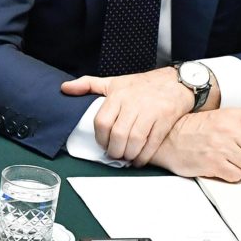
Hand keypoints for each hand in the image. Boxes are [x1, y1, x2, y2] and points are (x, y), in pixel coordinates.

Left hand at [61, 67, 206, 164]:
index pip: (102, 122)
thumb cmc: (142, 85)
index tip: (102, 144)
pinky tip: (140, 159)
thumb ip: (87, 84)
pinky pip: (152, 143)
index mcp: (117, 94)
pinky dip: (145, 155)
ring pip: (135, 140)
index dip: (100, 138)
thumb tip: (65, 88)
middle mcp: (133, 103)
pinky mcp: (165, 120)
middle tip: (115, 154)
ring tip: (127, 157)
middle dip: (115, 150)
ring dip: (129, 154)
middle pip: (118, 134)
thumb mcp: (113, 81)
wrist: (176, 81)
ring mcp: (150, 111)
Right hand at [150, 108, 240, 181]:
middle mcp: (229, 130)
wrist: (166, 138)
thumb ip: (239, 127)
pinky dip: (232, 175)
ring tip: (233, 163)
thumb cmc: (190, 129)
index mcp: (231, 115)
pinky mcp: (214, 163)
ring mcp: (221, 147)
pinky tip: (222, 168)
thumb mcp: (217, 119)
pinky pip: (236, 175)